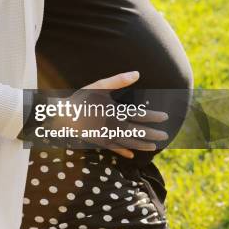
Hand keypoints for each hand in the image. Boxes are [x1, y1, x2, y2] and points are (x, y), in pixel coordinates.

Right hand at [49, 71, 168, 158]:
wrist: (63, 116)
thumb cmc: (82, 99)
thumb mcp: (100, 86)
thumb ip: (119, 80)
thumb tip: (137, 73)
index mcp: (116, 111)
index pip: (140, 114)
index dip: (154, 116)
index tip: (165, 117)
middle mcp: (114, 125)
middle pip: (138, 131)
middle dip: (153, 133)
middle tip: (165, 136)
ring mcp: (107, 136)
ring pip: (129, 142)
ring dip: (142, 144)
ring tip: (154, 146)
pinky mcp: (100, 142)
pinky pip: (115, 148)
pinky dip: (124, 151)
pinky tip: (132, 155)